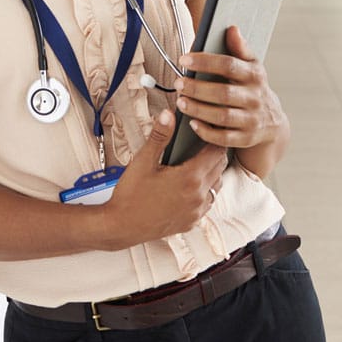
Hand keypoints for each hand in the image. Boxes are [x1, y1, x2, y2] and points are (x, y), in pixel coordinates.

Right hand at [103, 109, 227, 249]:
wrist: (121, 227)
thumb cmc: (130, 195)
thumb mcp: (143, 161)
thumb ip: (159, 136)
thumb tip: (168, 115)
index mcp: (190, 178)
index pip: (216, 151)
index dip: (214, 137)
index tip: (206, 130)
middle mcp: (198, 196)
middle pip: (220, 166)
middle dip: (214, 151)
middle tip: (202, 141)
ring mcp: (197, 211)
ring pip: (217, 185)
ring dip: (212, 171)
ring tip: (196, 161)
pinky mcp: (192, 221)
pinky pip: (208, 202)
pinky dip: (205, 190)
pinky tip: (189, 184)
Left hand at [174, 26, 287, 158]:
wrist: (272, 121)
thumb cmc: (253, 87)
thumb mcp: (252, 65)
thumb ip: (239, 48)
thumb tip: (232, 28)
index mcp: (255, 75)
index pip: (229, 65)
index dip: (205, 62)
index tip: (184, 60)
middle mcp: (255, 98)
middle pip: (223, 93)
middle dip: (197, 88)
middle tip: (178, 83)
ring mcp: (252, 120)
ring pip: (222, 117)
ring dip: (198, 109)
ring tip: (180, 102)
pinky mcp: (246, 138)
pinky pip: (224, 138)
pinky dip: (206, 131)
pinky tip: (192, 123)